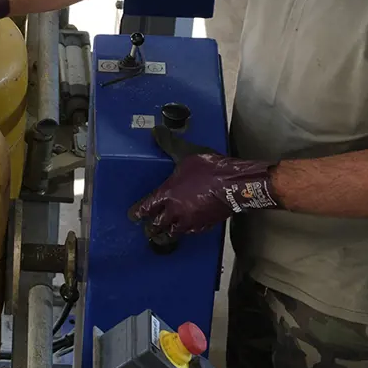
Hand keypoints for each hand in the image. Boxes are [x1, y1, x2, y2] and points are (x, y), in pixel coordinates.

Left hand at [129, 127, 277, 236]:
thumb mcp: (184, 153)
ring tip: (164, 235)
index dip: (138, 212)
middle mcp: (176, 211)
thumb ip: (168, 144)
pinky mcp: (205, 225)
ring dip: (168, 233)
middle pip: (159, 225)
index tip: (133, 216)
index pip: (147, 207)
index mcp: (167, 194)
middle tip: (148, 230)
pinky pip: (191, 232)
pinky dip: (186, 232)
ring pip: (174, 232)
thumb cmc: (208, 169)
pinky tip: (187, 229)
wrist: (234, 184)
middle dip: (152, 228)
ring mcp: (191, 220)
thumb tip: (155, 132)